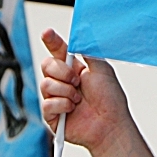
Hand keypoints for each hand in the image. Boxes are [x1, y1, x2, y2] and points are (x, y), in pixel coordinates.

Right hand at [39, 29, 130, 154]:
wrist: (111, 124)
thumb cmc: (111, 101)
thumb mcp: (103, 70)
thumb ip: (89, 51)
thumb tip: (82, 32)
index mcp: (74, 70)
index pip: (58, 51)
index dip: (52, 41)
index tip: (47, 33)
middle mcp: (63, 82)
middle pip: (46, 65)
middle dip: (62, 71)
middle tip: (77, 81)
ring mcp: (56, 98)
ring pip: (45, 84)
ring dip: (65, 91)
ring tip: (78, 99)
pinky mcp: (52, 115)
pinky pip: (47, 104)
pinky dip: (62, 105)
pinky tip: (72, 109)